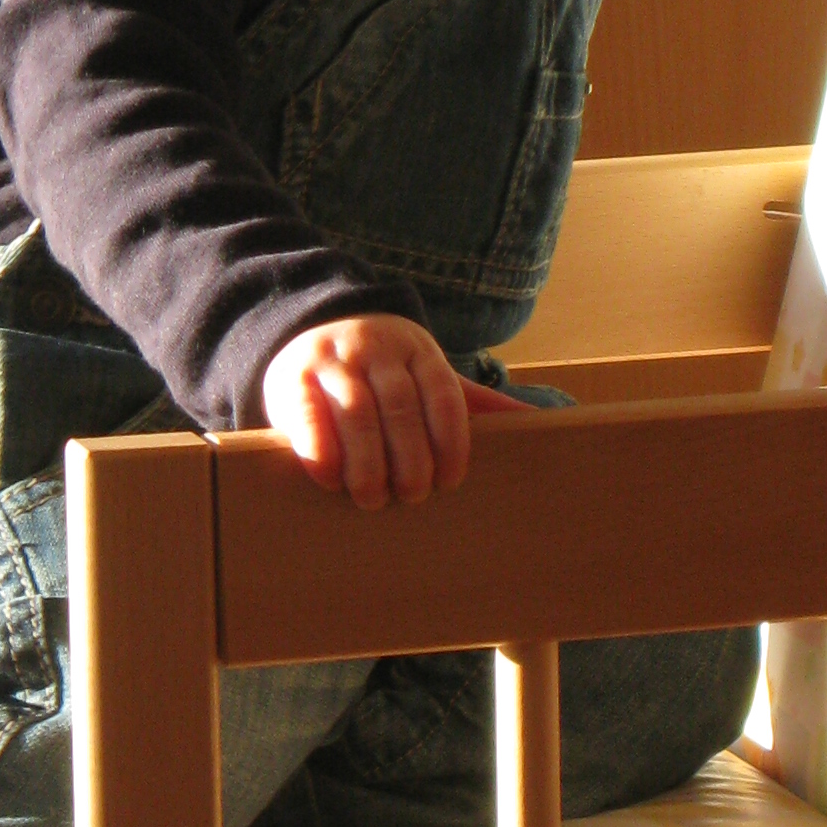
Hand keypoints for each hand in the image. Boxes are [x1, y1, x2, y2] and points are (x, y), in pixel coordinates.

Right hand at [259, 313, 532, 508]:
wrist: (313, 327)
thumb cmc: (383, 369)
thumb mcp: (427, 374)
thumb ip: (471, 401)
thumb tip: (534, 420)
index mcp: (418, 351)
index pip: (443, 396)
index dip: (450, 443)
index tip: (449, 482)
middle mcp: (376, 349)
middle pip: (400, 407)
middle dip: (409, 457)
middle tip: (412, 497)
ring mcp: (332, 360)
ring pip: (355, 411)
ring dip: (367, 461)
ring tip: (373, 499)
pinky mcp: (292, 376)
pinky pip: (308, 413)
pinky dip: (321, 448)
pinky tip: (330, 481)